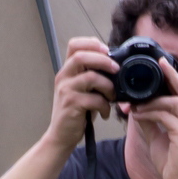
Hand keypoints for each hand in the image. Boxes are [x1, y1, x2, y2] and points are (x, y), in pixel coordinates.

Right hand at [46, 37, 117, 155]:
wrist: (61, 135)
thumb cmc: (75, 112)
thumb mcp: (82, 90)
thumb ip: (92, 76)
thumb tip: (115, 66)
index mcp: (67, 71)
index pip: (74, 45)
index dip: (91, 43)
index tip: (107, 50)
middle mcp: (63, 77)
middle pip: (81, 56)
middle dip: (103, 60)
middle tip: (116, 69)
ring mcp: (66, 90)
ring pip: (91, 77)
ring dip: (108, 86)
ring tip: (112, 96)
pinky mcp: (71, 104)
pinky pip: (94, 99)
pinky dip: (105, 106)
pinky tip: (105, 113)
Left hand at [130, 58, 177, 178]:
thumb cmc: (172, 163)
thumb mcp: (158, 137)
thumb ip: (150, 122)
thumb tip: (138, 109)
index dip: (176, 78)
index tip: (163, 66)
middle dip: (172, 75)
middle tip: (159, 64)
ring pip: (172, 102)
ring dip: (152, 102)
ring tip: (136, 107)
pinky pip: (165, 117)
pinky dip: (150, 114)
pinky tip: (138, 117)